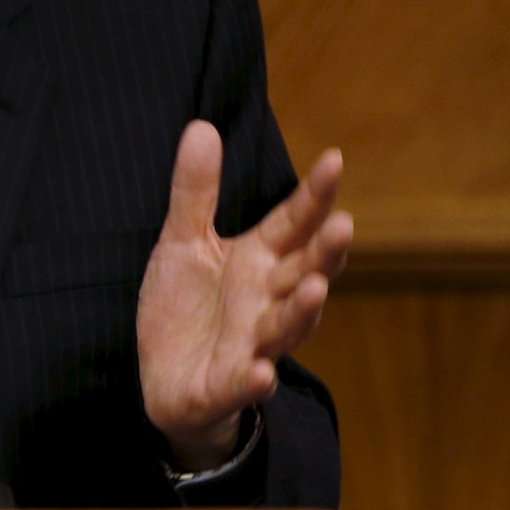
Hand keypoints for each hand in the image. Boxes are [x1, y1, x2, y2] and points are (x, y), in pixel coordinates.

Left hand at [137, 121, 351, 469]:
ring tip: (316, 288)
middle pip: (306, 272)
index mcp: (260, 261)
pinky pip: (245, 382)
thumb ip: (196, 192)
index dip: (315, 195)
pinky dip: (255, 379)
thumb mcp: (183, 242)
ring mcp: (254, 344)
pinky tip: (263, 372)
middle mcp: (268, 300)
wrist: (167, 380)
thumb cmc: (188, 307)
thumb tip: (202, 126)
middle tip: (342, 224)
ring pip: (288, 326)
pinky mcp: (230, 384)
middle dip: (325, 252)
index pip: (294, 223)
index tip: (334, 158)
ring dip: (303, 310)